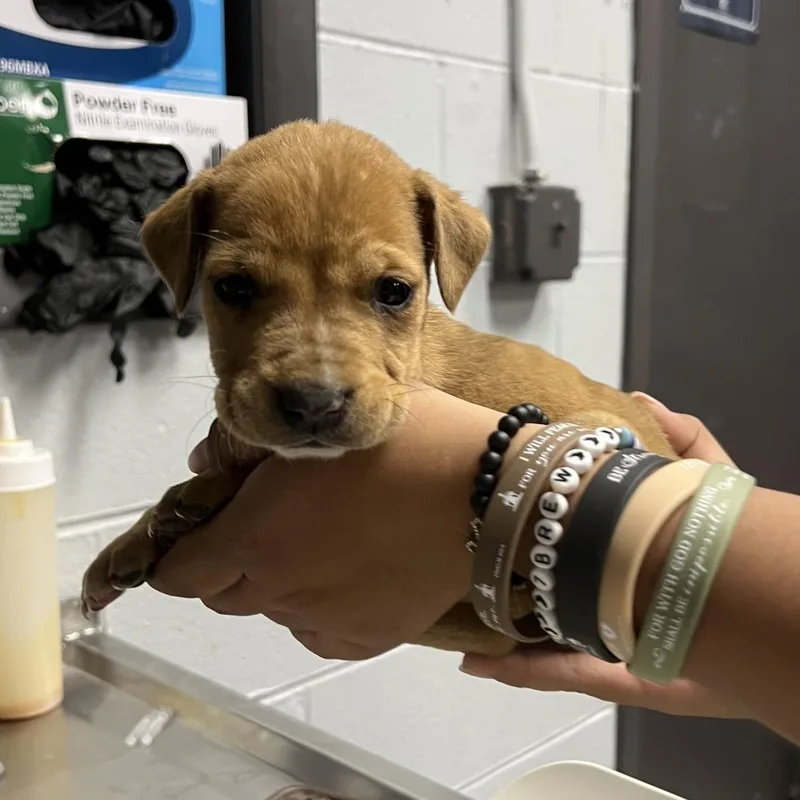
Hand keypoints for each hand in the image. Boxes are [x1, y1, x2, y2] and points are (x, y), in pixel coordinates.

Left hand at [152, 389, 520, 659]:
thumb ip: (249, 450)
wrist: (489, 491)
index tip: (202, 529)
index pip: (177, 573)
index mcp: (255, 536)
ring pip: (275, 609)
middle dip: (231, 562)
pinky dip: (322, 608)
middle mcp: (280, 589)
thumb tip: (206, 466)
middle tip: (273, 523)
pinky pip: (320, 630)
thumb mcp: (322, 426)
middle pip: (223, 595)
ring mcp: (324, 620)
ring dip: (282, 580)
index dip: (180, 552)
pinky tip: (355, 572)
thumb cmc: (408, 442)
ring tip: (330, 540)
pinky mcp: (367, 639)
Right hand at [460, 395, 745, 720]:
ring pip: (546, 642)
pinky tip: (485, 663)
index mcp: (623, 560)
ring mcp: (615, 639)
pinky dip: (525, 671)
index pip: (568, 548)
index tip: (496, 515)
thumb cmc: (733, 546)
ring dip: (503, 644)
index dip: (532, 533)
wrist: (774, 615)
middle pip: (550, 596)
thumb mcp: (714, 483)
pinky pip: (566, 674)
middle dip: (508, 590)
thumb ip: (682, 442)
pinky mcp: (625, 676)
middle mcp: (613, 599)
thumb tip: (639, 400)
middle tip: (466, 574)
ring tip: (462, 637)